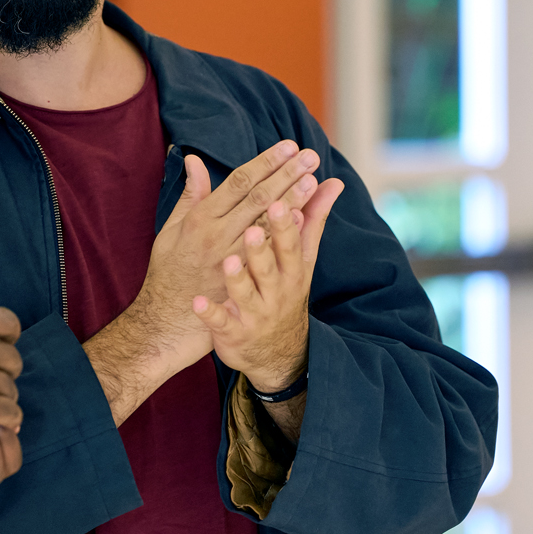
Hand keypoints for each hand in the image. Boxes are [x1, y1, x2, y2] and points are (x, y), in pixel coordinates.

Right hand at [85, 141, 325, 424]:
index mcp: (200, 219)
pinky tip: (301, 222)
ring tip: (313, 181)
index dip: (264, 163)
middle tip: (310, 156)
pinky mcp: (238, 284)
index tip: (288, 147)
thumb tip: (194, 159)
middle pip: (256, 199)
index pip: (238, 182)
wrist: (164, 322)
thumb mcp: (172, 231)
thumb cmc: (169, 272)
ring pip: (264, 224)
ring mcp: (228, 261)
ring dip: (291, 201)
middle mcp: (215, 236)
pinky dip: (282, 238)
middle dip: (285, 175)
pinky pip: (266, 256)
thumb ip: (190, 196)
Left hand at [192, 178, 343, 391]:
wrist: (276, 352)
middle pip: (269, 268)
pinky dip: (210, 313)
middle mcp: (275, 291)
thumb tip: (334, 181)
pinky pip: (220, 322)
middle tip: (254, 231)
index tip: (280, 203)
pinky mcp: (233, 331)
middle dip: (263, 250)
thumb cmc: (286, 290)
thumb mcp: (303, 261)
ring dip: (238, 280)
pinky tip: (198, 302)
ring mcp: (254, 313)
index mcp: (290, 269)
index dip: (285, 225)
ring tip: (228, 262)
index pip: (289, 243)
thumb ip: (313, 220)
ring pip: (245, 295)